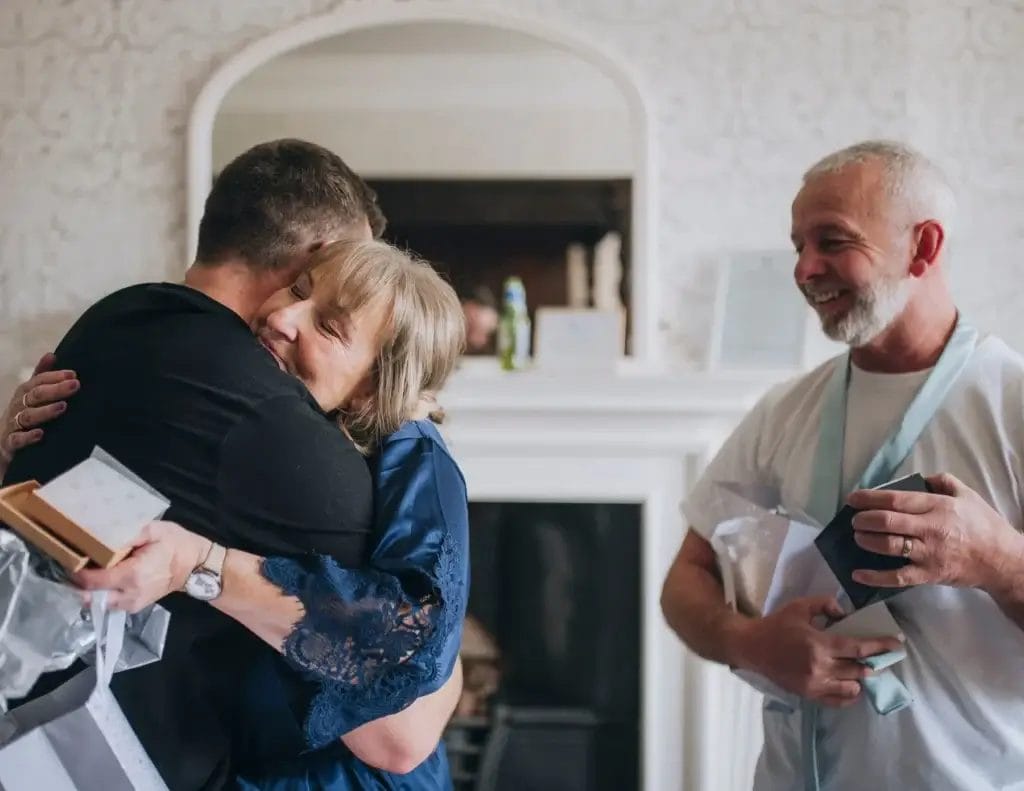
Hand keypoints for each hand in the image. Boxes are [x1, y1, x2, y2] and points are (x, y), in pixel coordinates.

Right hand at [1, 352, 79, 465]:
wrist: (1, 443)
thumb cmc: (21, 414)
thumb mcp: (30, 395)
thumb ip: (41, 376)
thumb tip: (51, 355)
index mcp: (24, 393)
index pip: (38, 381)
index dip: (55, 377)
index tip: (73, 375)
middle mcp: (18, 406)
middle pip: (35, 395)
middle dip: (55, 389)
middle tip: (75, 385)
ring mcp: (13, 424)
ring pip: (27, 416)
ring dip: (45, 411)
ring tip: (63, 406)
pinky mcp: (9, 443)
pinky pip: (16, 439)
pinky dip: (27, 437)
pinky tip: (40, 434)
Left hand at [73, 521, 210, 611]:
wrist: (195, 566)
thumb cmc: (175, 544)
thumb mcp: (154, 530)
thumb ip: (128, 533)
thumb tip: (103, 535)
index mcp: (132, 575)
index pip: (92, 580)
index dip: (77, 571)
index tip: (72, 558)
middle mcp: (128, 595)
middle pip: (89, 596)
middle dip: (78, 583)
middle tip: (74, 565)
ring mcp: (131, 604)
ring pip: (96, 602)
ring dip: (88, 589)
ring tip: (86, 571)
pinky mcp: (133, 607)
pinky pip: (108, 603)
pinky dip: (100, 593)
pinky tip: (102, 579)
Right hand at [738, 596, 902, 707]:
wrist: (751, 647)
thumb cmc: (776, 625)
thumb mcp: (799, 607)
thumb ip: (825, 604)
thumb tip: (846, 613)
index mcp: (819, 644)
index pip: (858, 649)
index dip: (880, 647)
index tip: (897, 645)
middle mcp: (820, 667)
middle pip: (859, 670)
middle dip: (875, 663)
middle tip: (883, 657)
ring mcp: (814, 684)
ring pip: (851, 688)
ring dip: (861, 679)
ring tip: (863, 670)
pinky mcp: (808, 694)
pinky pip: (837, 701)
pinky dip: (849, 695)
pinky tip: (851, 686)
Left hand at [848, 473, 1023, 592]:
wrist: (1003, 561)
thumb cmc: (984, 526)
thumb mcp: (967, 495)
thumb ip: (943, 481)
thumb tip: (920, 478)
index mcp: (938, 506)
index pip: (896, 500)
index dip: (870, 498)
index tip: (853, 498)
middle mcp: (930, 529)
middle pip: (888, 522)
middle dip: (864, 519)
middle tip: (854, 519)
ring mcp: (928, 553)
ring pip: (889, 546)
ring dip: (867, 541)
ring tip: (857, 536)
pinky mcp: (929, 574)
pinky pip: (898, 577)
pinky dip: (875, 577)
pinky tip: (857, 574)